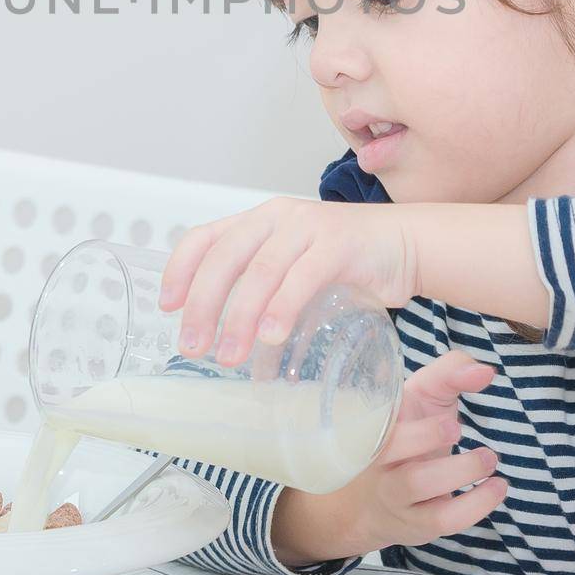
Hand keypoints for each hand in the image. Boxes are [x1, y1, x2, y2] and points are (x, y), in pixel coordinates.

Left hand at [158, 197, 420, 365]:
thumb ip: (266, 302)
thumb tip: (237, 354)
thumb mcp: (295, 274)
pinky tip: (272, 337)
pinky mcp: (339, 244)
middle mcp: (277, 218)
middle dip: (203, 305)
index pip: (205, 237)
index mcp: (259, 222)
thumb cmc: (347, 264)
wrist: (406, 245)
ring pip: (260, 270)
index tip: (168, 308)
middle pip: (224, 257)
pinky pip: (302, 276)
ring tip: (230, 356)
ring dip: (240, 317)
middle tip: (194, 347)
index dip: (180, 270)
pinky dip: (282, 308)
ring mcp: (308, 227)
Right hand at [272, 350, 506, 563]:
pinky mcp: (416, 524)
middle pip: (391, 448)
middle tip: (458, 428)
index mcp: (376, 421)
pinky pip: (442, 519)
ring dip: (457, 471)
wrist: (369, 503)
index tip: (447, 415)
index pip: (381, 411)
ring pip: (416, 485)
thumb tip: (485, 371)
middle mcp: (376, 458)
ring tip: (489, 458)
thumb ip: (450, 373)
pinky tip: (497, 487)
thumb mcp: (421, 397)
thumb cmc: (408, 433)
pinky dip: (474, 505)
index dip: (408, 409)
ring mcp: (394, 494)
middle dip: (426, 437)